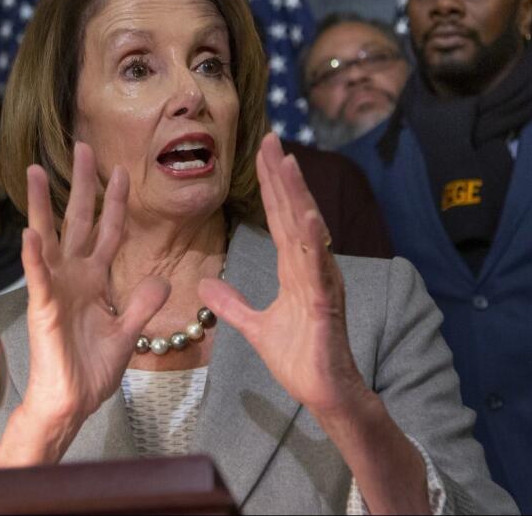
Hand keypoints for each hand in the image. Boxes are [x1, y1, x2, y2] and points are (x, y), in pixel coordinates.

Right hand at [20, 143, 169, 430]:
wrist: (72, 401)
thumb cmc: (91, 370)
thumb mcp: (127, 333)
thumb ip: (142, 304)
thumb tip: (160, 279)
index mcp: (94, 280)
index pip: (107, 232)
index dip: (114, 203)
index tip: (120, 171)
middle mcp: (73, 276)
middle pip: (77, 221)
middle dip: (81, 185)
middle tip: (83, 149)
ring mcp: (56, 288)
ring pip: (48, 237)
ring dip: (41, 205)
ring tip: (36, 171)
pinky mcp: (45, 307)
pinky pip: (39, 277)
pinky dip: (34, 256)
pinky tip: (30, 233)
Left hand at [199, 133, 369, 417]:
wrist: (325, 393)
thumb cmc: (300, 358)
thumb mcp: (255, 327)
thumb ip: (233, 304)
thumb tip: (206, 286)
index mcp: (295, 268)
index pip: (279, 218)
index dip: (270, 185)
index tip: (261, 152)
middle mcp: (311, 267)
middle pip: (293, 213)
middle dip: (281, 176)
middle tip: (270, 139)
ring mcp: (321, 282)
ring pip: (307, 231)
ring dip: (297, 196)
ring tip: (286, 163)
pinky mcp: (325, 303)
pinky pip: (318, 268)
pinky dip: (314, 241)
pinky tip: (307, 218)